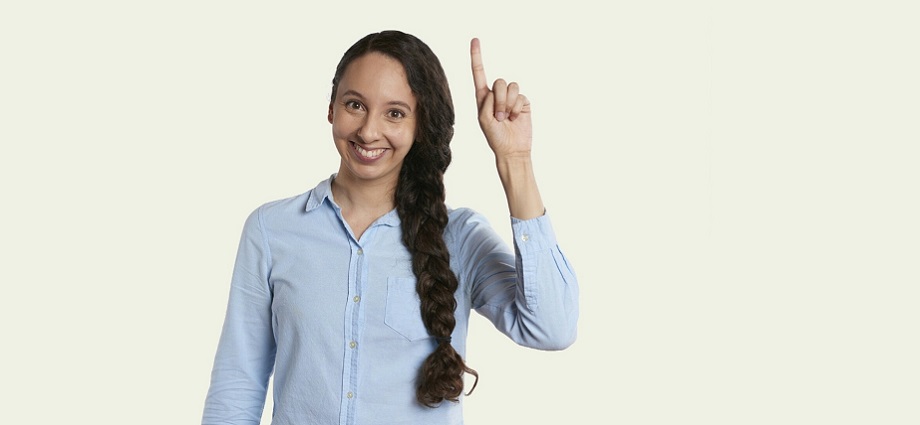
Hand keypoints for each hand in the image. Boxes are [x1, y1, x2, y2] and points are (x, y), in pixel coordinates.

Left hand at [470, 38, 532, 157]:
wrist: (512, 150)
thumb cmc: (494, 137)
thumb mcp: (483, 119)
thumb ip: (486, 101)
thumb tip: (497, 91)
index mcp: (483, 97)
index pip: (479, 73)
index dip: (477, 57)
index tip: (475, 40)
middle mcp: (496, 95)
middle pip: (499, 82)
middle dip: (500, 100)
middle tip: (499, 116)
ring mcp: (510, 98)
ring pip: (511, 87)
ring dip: (508, 104)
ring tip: (507, 118)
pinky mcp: (523, 102)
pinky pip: (521, 96)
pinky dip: (517, 108)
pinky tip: (515, 119)